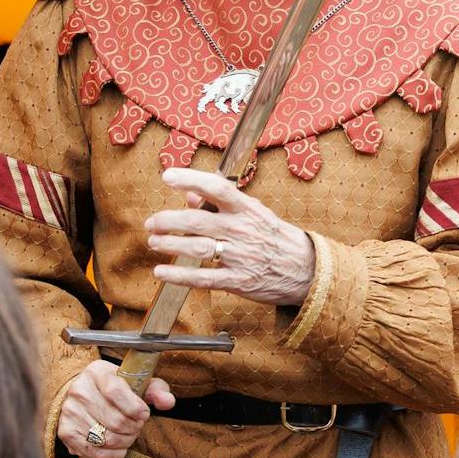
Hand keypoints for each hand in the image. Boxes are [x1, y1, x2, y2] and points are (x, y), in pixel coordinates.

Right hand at [58, 359, 175, 457]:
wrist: (87, 395)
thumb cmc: (118, 389)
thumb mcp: (138, 383)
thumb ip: (156, 390)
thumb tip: (167, 402)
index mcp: (97, 372)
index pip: (115, 392)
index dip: (135, 408)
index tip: (144, 414)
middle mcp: (79, 390)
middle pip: (114, 420)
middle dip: (133, 429)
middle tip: (137, 427)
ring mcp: (69, 411)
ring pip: (105, 438)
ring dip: (124, 442)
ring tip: (129, 436)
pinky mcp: (65, 431)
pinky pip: (91, 451)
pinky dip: (111, 455)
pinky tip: (118, 449)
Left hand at [145, 168, 315, 306]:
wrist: (306, 269)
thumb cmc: (277, 238)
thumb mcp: (255, 213)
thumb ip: (222, 204)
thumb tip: (191, 195)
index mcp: (247, 210)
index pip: (217, 188)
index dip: (191, 179)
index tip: (169, 176)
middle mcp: (242, 230)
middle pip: (197, 221)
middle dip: (168, 221)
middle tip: (152, 223)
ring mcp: (240, 256)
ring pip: (196, 248)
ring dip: (169, 244)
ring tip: (154, 242)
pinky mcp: (238, 281)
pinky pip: (203, 278)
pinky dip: (178, 276)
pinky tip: (161, 272)